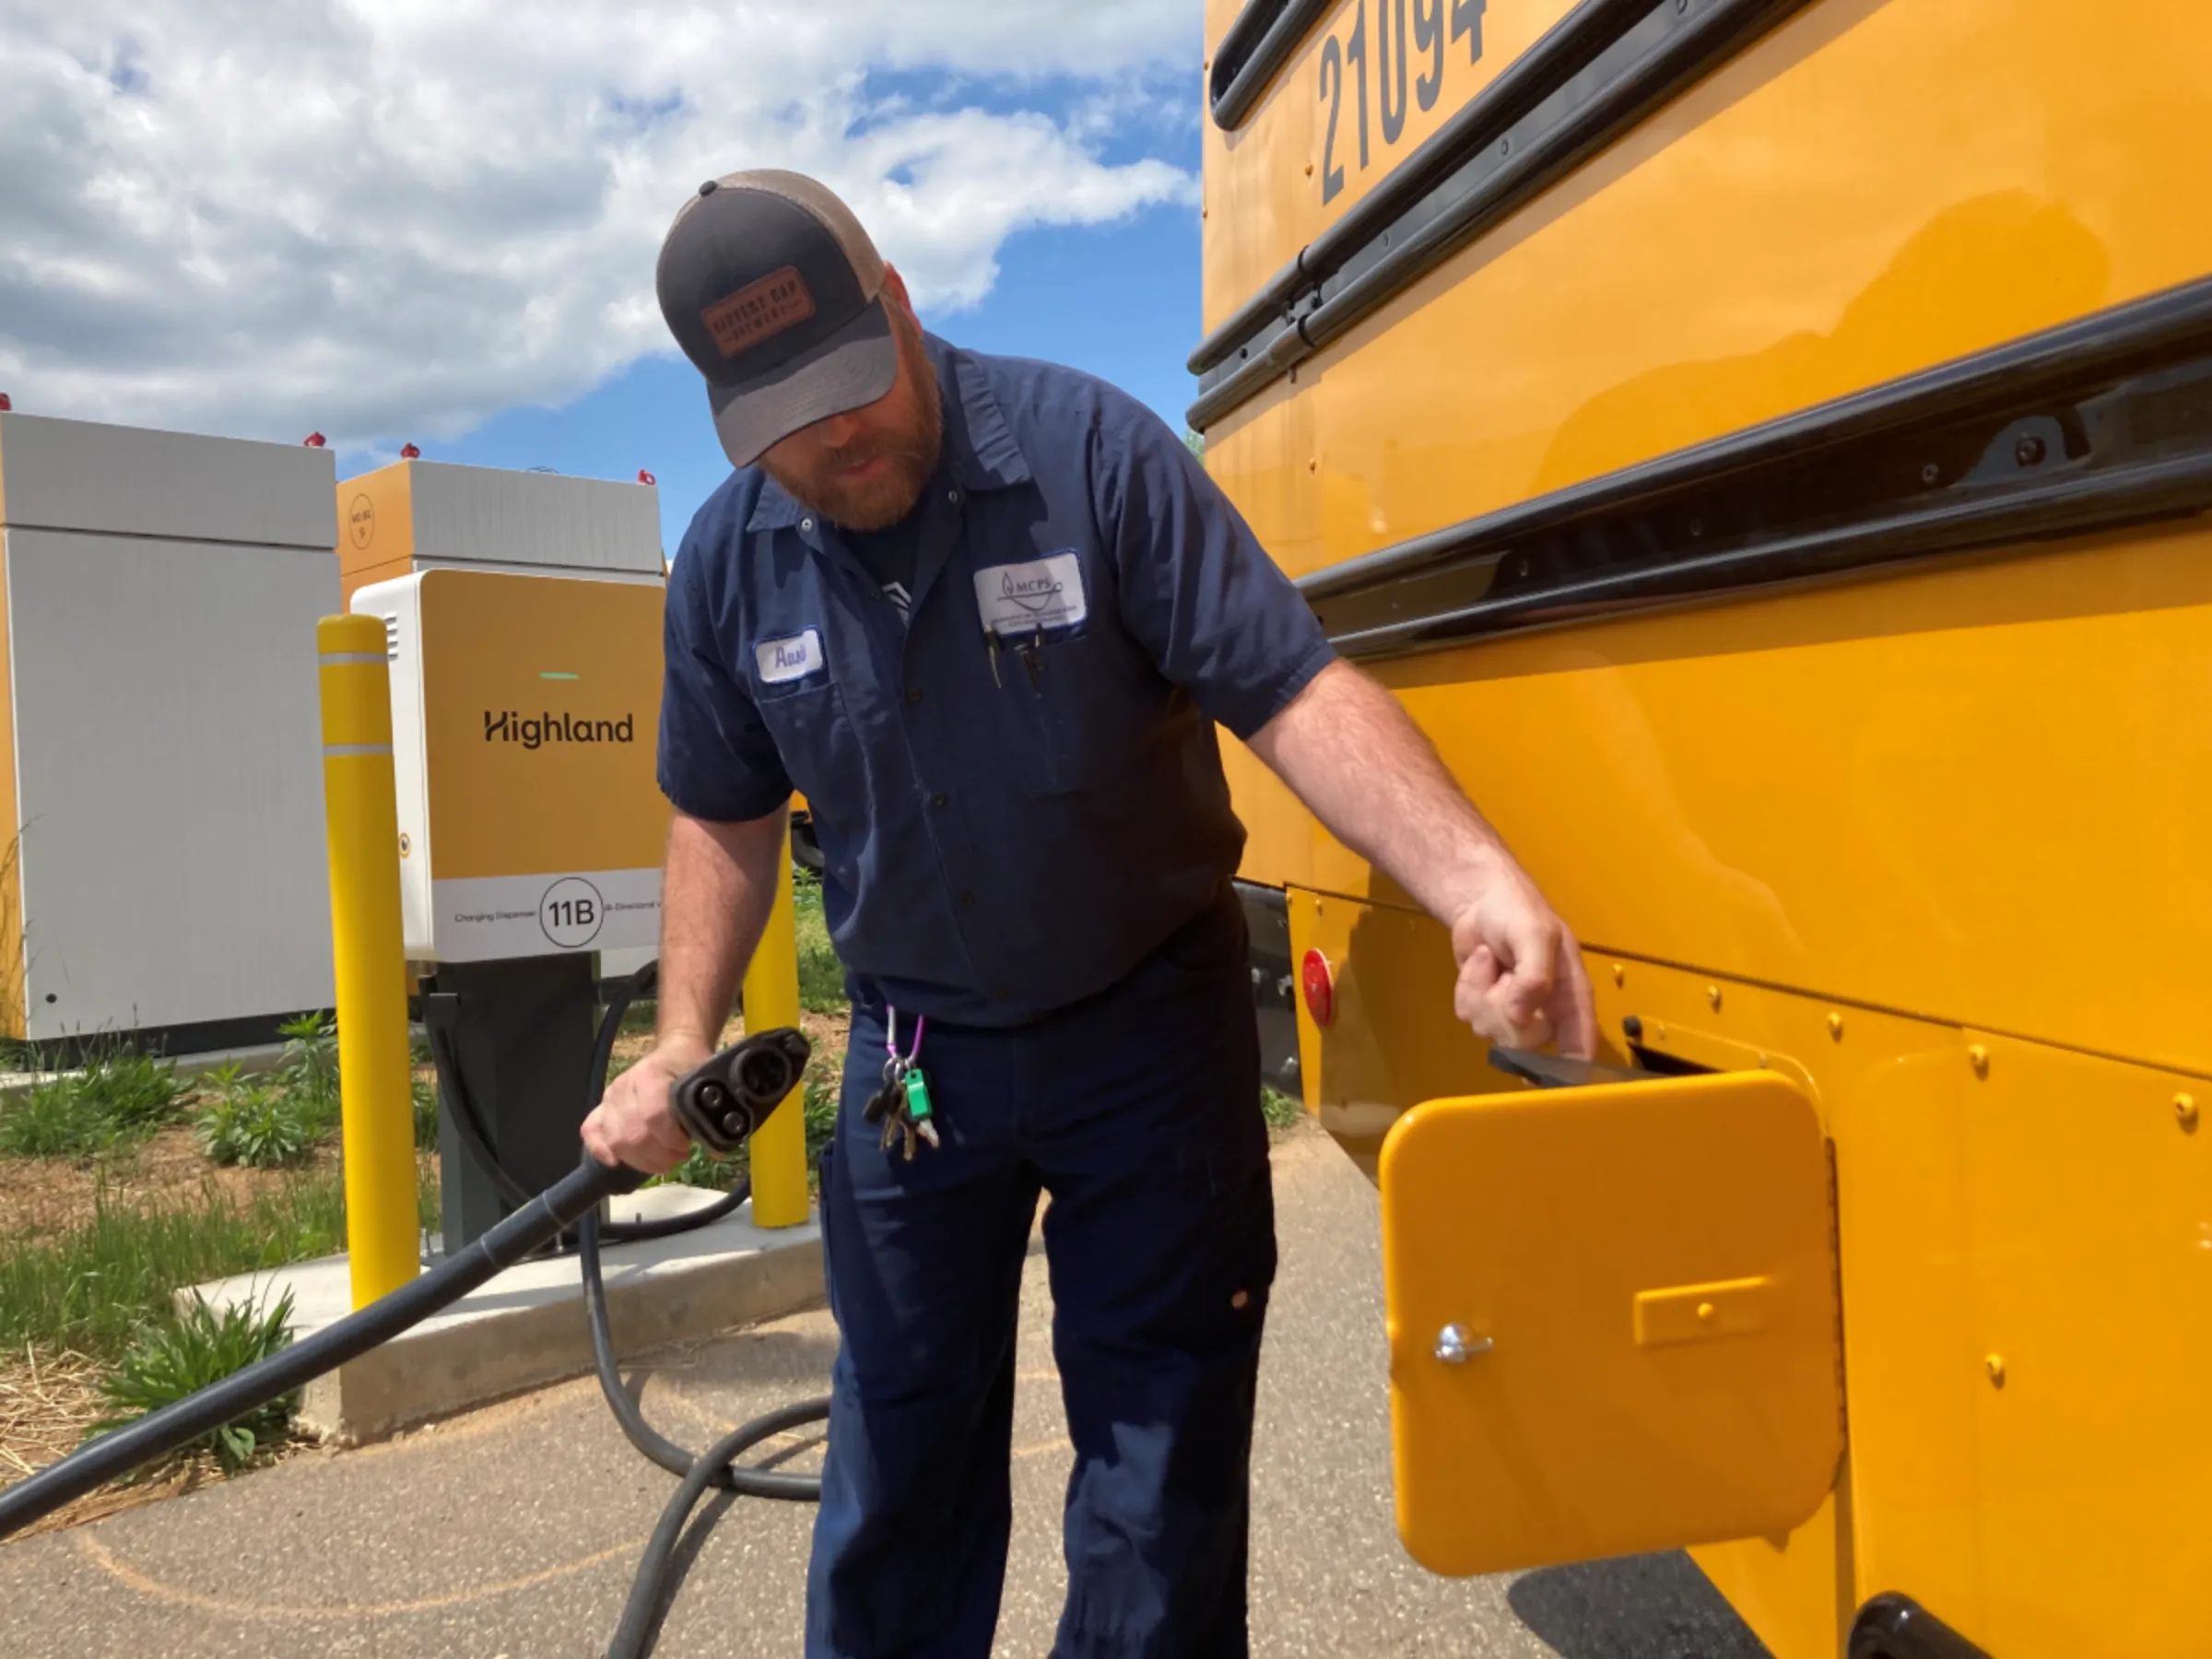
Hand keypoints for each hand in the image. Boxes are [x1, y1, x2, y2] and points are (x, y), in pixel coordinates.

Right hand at [581, 1035, 710, 1174]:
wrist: (675, 1051)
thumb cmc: (690, 1067)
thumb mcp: (707, 1083)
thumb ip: (710, 1113)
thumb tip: (715, 1149)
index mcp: (651, 1076)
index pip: (653, 1116)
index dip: (671, 1140)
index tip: (687, 1146)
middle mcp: (625, 1086)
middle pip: (633, 1135)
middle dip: (659, 1156)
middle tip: (678, 1157)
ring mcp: (610, 1097)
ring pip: (616, 1140)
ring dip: (640, 1160)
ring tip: (661, 1161)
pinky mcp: (603, 1106)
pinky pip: (591, 1130)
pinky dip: (600, 1150)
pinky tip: (617, 1162)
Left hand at [1449, 867, 1597, 1058]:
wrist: (1481, 901)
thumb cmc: (1519, 912)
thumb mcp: (1534, 935)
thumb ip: (1534, 975)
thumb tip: (1521, 1016)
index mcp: (1572, 997)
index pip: (1580, 1046)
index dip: (1570, 1072)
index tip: (1552, 1085)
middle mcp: (1547, 1013)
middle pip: (1523, 1044)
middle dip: (1503, 1008)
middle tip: (1505, 974)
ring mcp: (1514, 1014)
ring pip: (1491, 1030)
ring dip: (1482, 991)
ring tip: (1493, 962)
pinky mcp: (1486, 1009)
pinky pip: (1469, 1017)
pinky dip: (1467, 988)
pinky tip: (1480, 966)